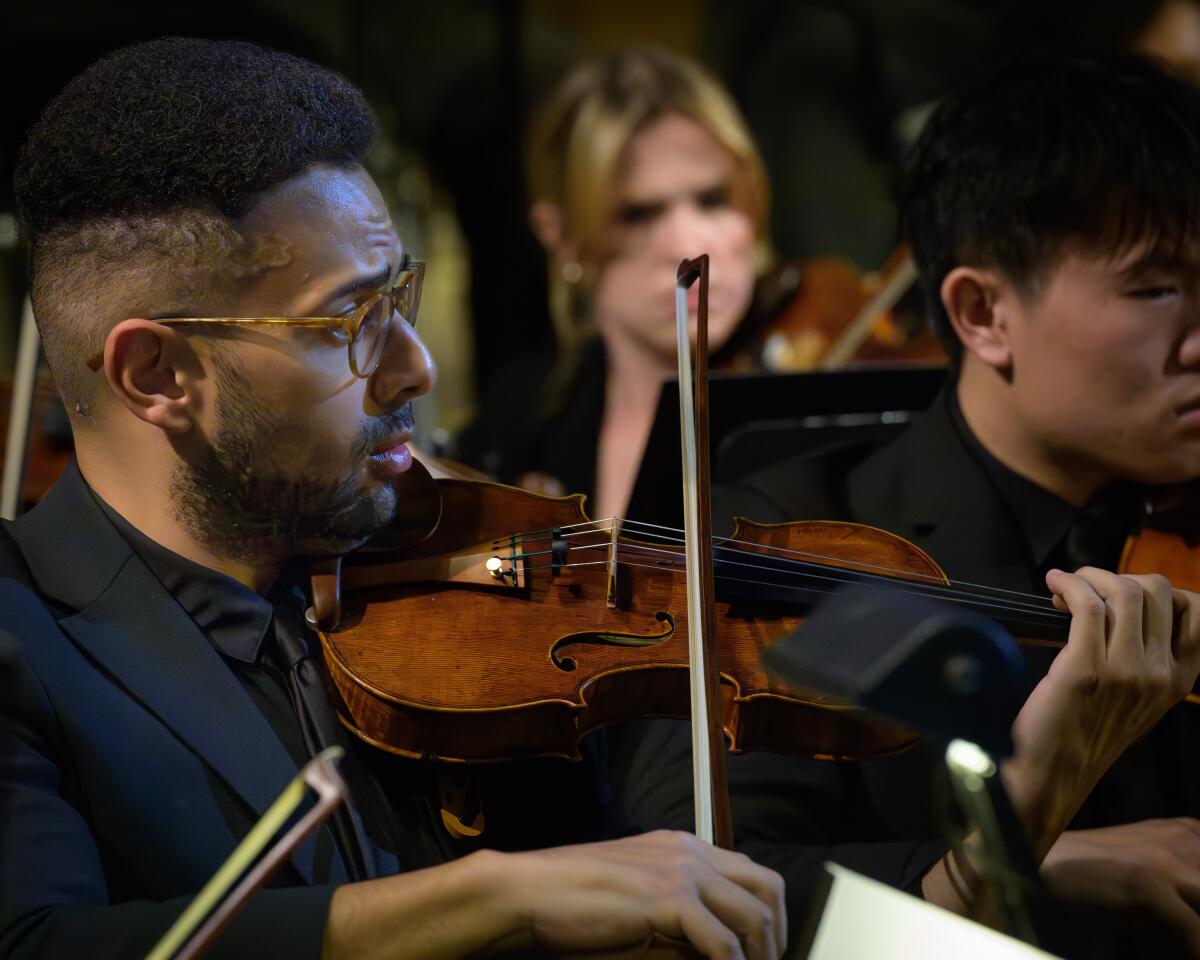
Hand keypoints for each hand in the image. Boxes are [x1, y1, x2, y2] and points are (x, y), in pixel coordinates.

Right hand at [323, 834, 783, 959]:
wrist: (529, 891)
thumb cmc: (573, 905)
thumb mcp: (639, 907)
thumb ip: (681, 922)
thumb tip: (721, 951)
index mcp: (682, 847)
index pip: (751, 873)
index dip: (769, 917)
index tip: (766, 953)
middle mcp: (689, 852)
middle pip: (766, 887)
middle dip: (777, 935)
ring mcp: (681, 871)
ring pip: (754, 915)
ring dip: (759, 955)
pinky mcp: (669, 899)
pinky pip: (723, 943)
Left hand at [1003, 568, 1199, 852]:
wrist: (1055, 773)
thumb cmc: (1088, 732)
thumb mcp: (1139, 699)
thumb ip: (1147, 659)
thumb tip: (1125, 606)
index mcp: (1180, 680)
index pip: (1195, 611)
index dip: (1159, 589)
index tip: (1124, 594)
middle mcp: (1161, 673)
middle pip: (1156, 591)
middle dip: (1118, 577)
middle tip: (1087, 588)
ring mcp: (1125, 670)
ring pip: (1123, 592)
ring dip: (1090, 576)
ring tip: (1068, 586)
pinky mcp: (1085, 667)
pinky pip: (1087, 604)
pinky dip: (1069, 583)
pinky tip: (1055, 585)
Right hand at [1042, 820, 1199, 955]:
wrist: (1044, 864)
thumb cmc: (1095, 876)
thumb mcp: (1152, 877)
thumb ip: (1186, 890)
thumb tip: (1197, 917)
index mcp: (1189, 832)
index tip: (1196, 912)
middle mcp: (1185, 838)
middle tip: (1193, 927)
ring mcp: (1168, 858)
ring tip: (1192, 940)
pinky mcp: (1149, 880)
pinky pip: (1194, 928)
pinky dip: (1196, 946)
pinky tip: (1193, 953)